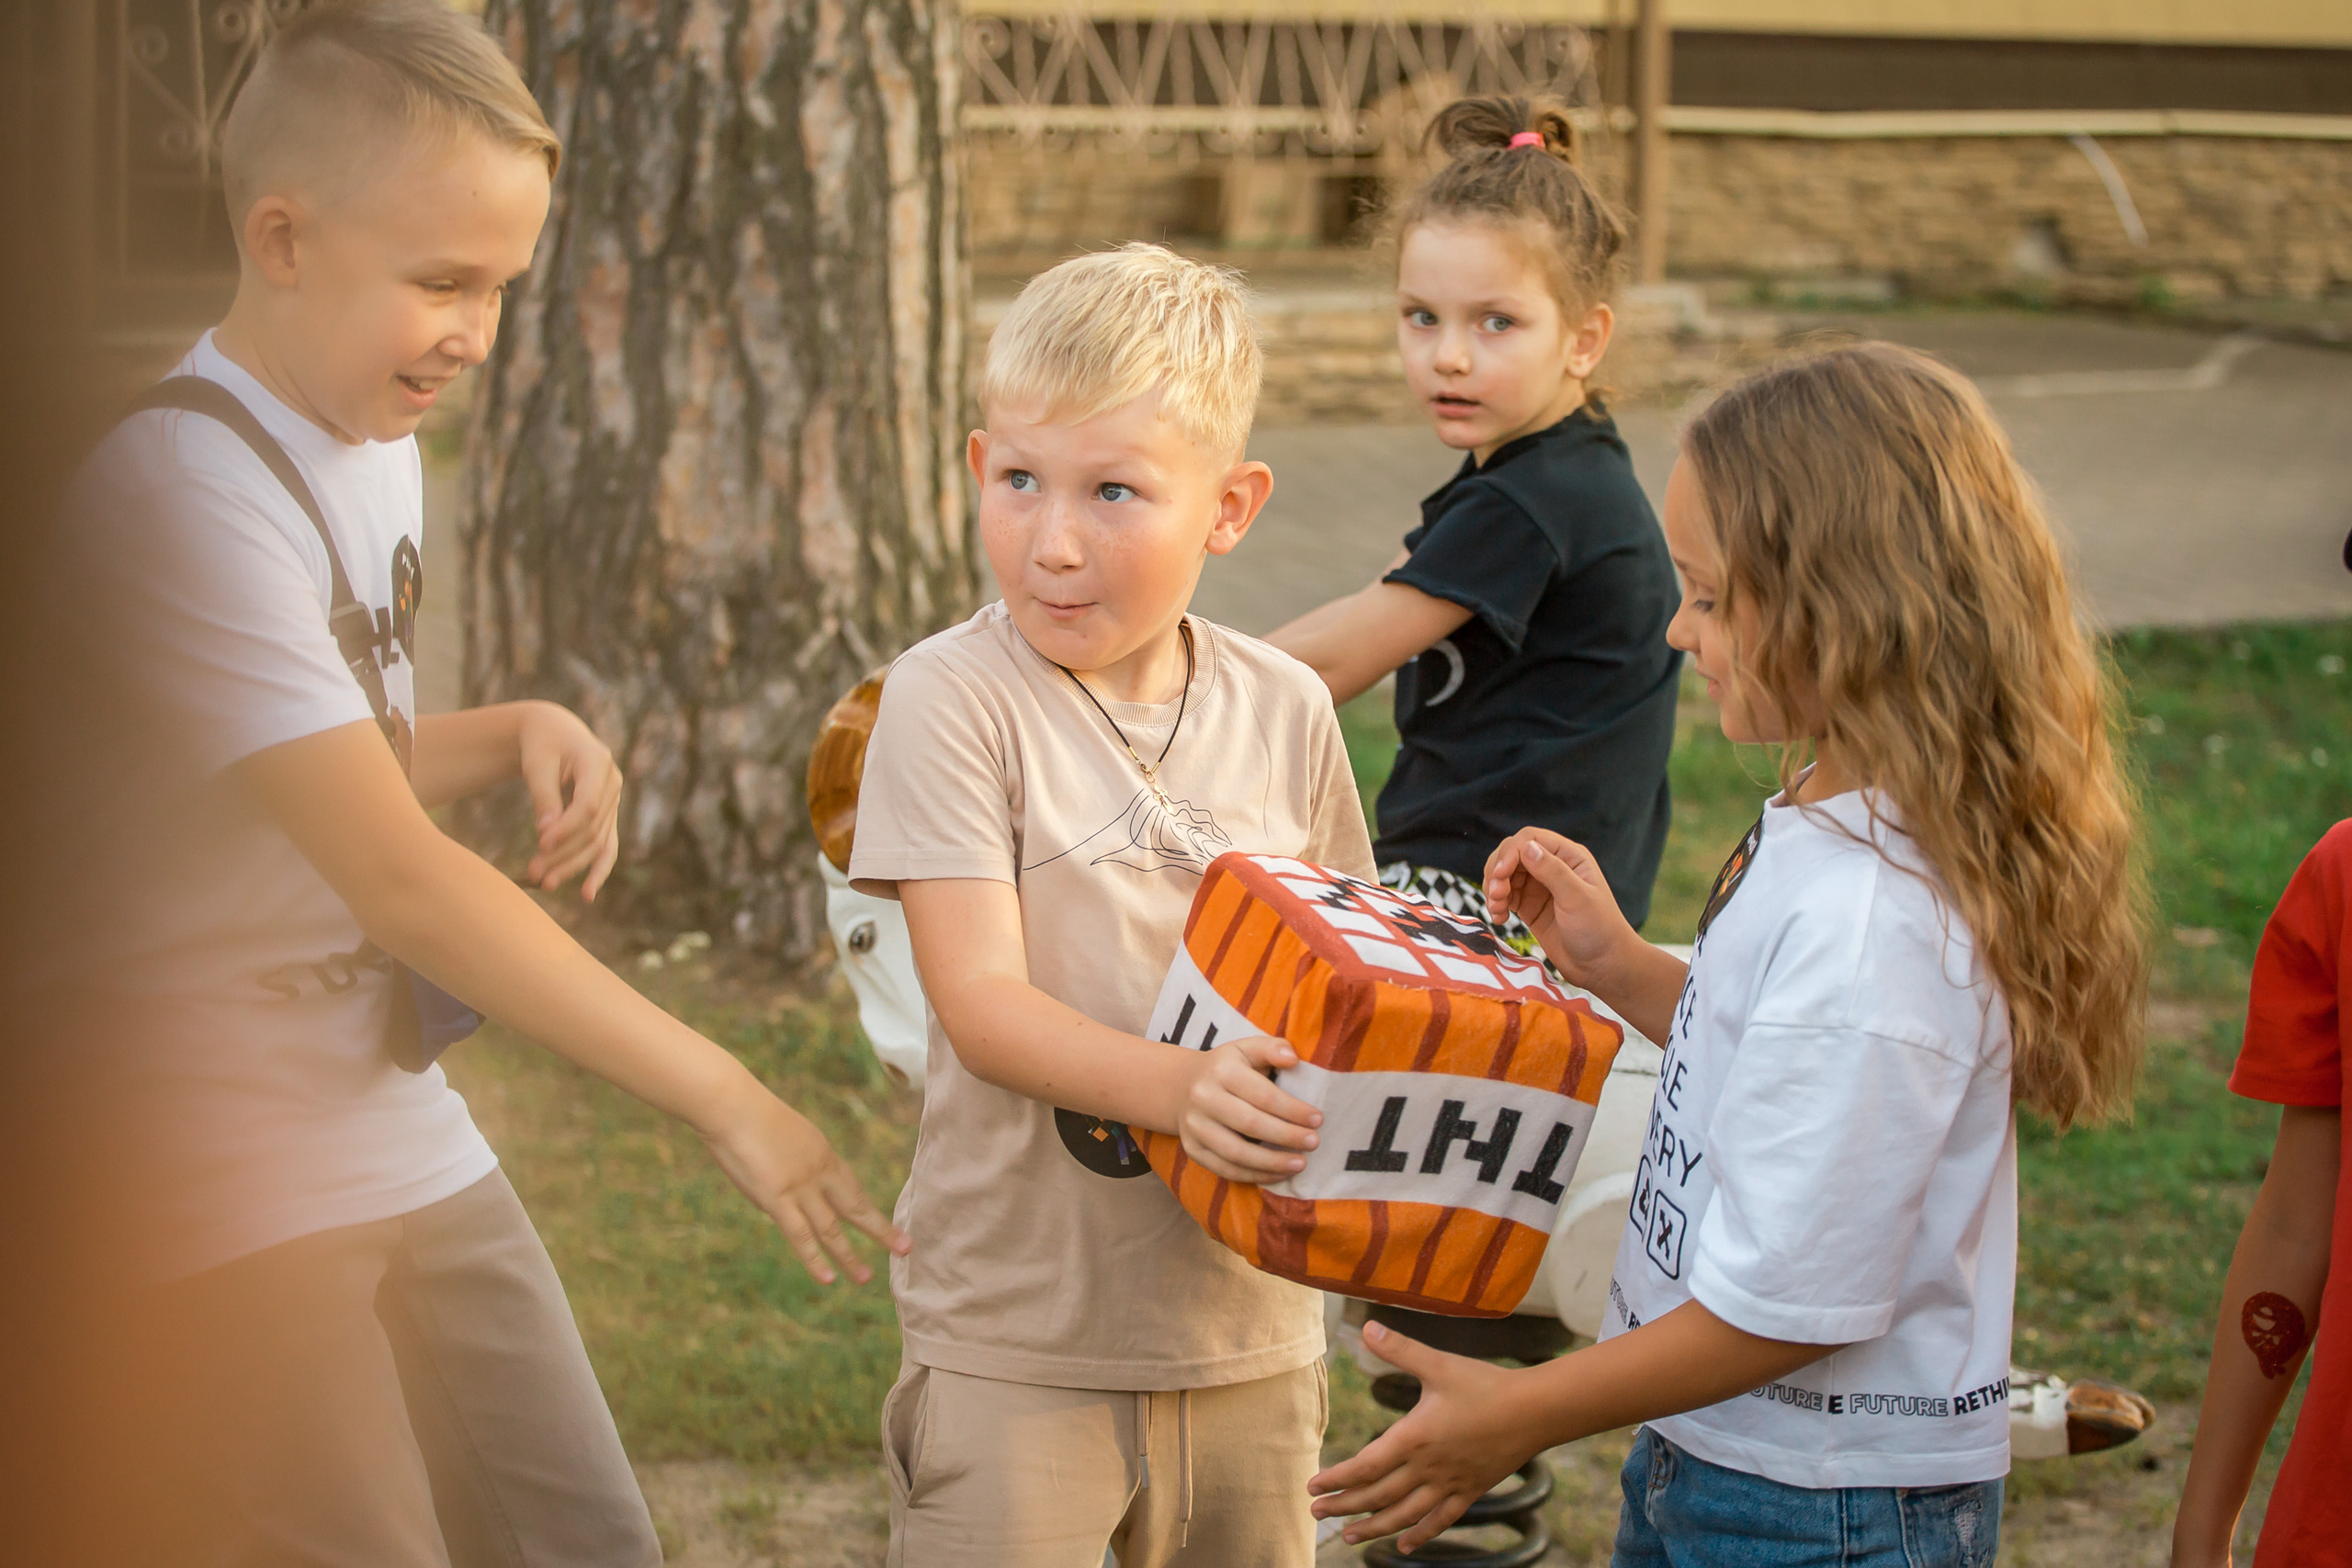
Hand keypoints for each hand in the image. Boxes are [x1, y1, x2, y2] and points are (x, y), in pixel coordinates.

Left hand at [516, 701, 623, 898]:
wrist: (553, 731)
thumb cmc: (541, 743)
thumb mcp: (536, 763)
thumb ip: (544, 796)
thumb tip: (547, 834)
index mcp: (598, 762)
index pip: (589, 805)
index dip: (567, 829)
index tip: (541, 845)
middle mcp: (613, 783)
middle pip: (592, 829)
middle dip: (564, 854)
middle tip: (533, 873)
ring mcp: (614, 800)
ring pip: (598, 841)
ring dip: (573, 866)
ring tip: (544, 884)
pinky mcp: (608, 815)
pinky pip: (607, 846)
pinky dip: (598, 870)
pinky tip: (586, 895)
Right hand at [699, 1086, 910, 1284]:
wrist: (732, 1104)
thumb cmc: (746, 1113)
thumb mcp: (781, 1134)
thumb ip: (789, 1160)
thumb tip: (783, 1183)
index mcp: (822, 1153)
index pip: (851, 1187)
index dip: (867, 1208)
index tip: (884, 1224)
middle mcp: (819, 1171)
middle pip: (856, 1206)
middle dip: (880, 1230)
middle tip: (905, 1249)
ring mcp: (800, 1187)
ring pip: (831, 1229)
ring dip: (848, 1256)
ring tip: (865, 1279)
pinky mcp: (776, 1199)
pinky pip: (800, 1235)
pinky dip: (814, 1259)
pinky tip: (827, 1279)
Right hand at [1175, 1035, 1321, 1183]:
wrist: (1183, 1086)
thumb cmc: (1228, 1068)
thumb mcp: (1247, 1048)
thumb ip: (1271, 1048)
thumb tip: (1292, 1058)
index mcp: (1222, 1070)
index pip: (1262, 1094)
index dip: (1292, 1109)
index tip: (1318, 1119)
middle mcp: (1203, 1098)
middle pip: (1250, 1124)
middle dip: (1286, 1136)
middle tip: (1314, 1143)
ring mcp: (1195, 1126)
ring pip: (1236, 1152)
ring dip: (1272, 1162)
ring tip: (1301, 1164)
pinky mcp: (1193, 1149)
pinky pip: (1225, 1169)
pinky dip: (1255, 1175)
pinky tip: (1279, 1173)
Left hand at [1309, 1321, 1532, 1551]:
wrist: (1534, 1410)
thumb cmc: (1485, 1384)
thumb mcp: (1439, 1363)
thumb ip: (1400, 1349)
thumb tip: (1367, 1327)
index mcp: (1414, 1437)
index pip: (1366, 1466)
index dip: (1337, 1479)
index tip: (1313, 1486)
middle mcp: (1428, 1467)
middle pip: (1378, 1495)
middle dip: (1345, 1506)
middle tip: (1316, 1513)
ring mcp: (1449, 1484)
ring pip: (1405, 1514)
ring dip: (1374, 1527)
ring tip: (1349, 1537)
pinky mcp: (1470, 1491)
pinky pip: (1440, 1520)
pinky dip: (1420, 1534)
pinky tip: (1405, 1545)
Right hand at [1482, 828, 1639, 989]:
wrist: (1602, 966)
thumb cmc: (1599, 930)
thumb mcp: (1577, 898)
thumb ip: (1552, 871)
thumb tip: (1527, 846)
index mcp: (1568, 857)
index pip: (1529, 839)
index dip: (1510, 853)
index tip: (1500, 875)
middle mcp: (1552, 866)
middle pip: (1511, 855)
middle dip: (1498, 872)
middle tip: (1496, 896)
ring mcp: (1539, 887)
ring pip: (1504, 875)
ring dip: (1493, 889)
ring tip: (1497, 910)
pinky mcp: (1529, 906)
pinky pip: (1504, 896)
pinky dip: (1496, 904)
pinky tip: (1500, 919)